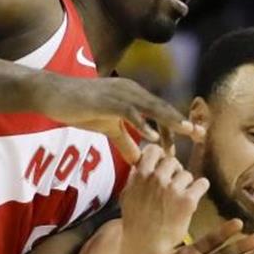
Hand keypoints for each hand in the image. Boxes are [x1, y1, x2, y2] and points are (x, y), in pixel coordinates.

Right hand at [40, 77, 203, 162]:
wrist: (53, 95)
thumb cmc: (80, 109)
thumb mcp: (108, 128)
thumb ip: (125, 142)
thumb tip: (139, 161)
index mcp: (133, 97)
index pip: (160, 112)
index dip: (176, 125)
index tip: (193, 138)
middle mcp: (131, 92)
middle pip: (162, 108)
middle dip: (181, 122)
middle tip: (200, 134)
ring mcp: (120, 94)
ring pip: (150, 107)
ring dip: (169, 120)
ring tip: (186, 131)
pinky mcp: (107, 100)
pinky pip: (128, 113)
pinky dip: (142, 124)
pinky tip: (152, 137)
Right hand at [119, 145, 207, 253]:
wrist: (145, 245)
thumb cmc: (135, 223)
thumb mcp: (127, 196)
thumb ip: (134, 178)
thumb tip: (140, 163)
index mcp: (141, 175)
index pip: (154, 150)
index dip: (160, 157)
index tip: (162, 165)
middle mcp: (157, 179)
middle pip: (172, 161)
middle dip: (174, 172)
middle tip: (173, 184)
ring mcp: (173, 189)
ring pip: (187, 174)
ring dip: (185, 183)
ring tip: (181, 196)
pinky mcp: (188, 201)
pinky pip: (202, 183)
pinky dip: (200, 188)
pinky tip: (195, 195)